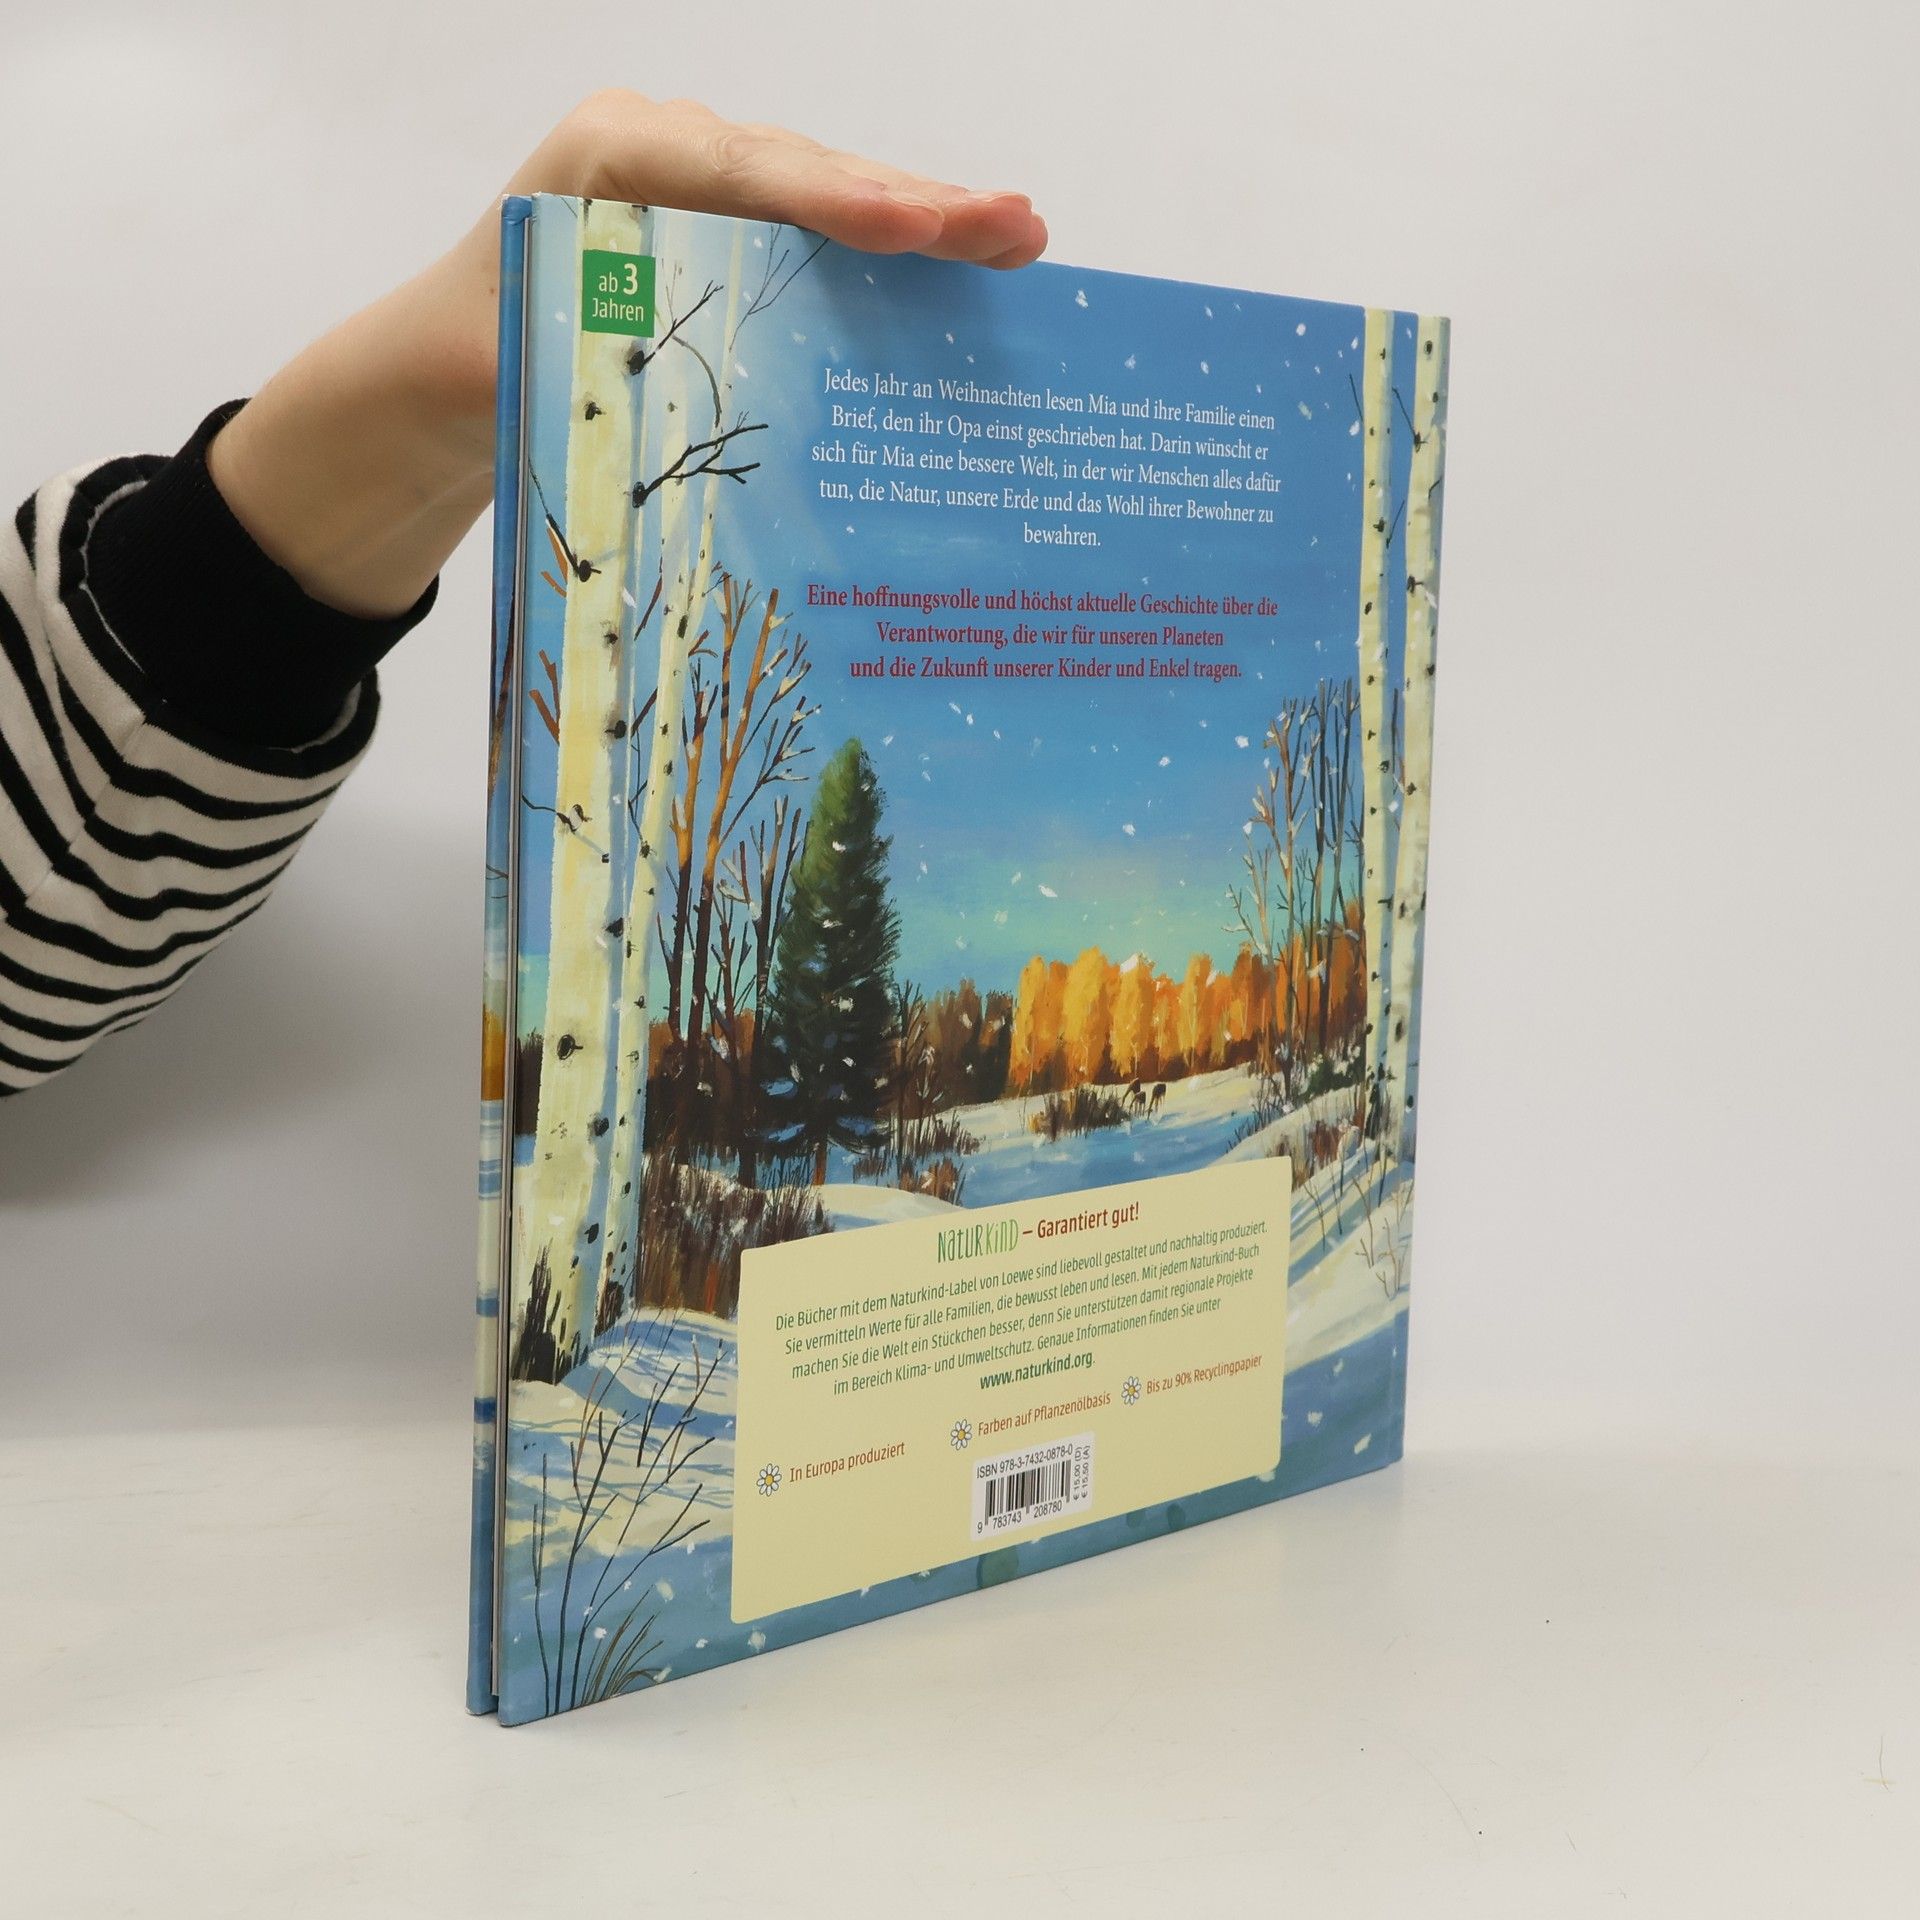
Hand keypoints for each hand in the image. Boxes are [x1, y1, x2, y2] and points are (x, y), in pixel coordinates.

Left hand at [210, 95, 1047, 620]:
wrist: (445, 360)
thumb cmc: (474, 361)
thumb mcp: (517, 367)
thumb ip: (591, 359)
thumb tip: (678, 393)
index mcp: (606, 158)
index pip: (736, 172)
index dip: (835, 201)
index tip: (917, 228)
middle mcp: (664, 148)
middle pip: (803, 169)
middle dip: (913, 200)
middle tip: (1014, 226)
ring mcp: (703, 181)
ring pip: (825, 190)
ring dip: (923, 217)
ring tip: (1018, 235)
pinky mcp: (729, 224)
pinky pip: (819, 227)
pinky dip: (891, 245)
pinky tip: (966, 260)